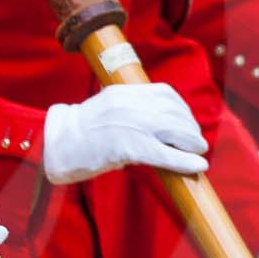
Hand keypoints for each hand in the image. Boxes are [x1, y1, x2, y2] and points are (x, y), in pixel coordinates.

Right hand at [42, 83, 208, 184]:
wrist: (59, 144)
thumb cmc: (84, 130)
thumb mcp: (108, 106)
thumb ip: (131, 107)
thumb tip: (157, 120)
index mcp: (126, 92)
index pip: (166, 93)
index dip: (182, 109)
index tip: (187, 120)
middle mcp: (132, 104)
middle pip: (174, 113)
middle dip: (190, 128)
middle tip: (196, 141)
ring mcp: (132, 125)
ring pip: (176, 131)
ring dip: (192, 143)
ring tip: (198, 152)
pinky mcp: (131, 147)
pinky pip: (166, 154)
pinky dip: (186, 161)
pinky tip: (198, 166)